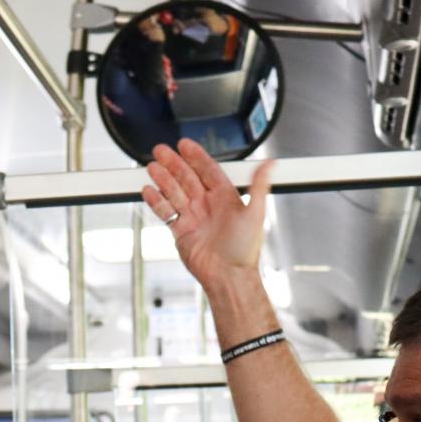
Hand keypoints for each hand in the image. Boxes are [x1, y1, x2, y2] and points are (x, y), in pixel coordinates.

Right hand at [142, 140, 274, 287]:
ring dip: (163, 179)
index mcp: (225, 198)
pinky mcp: (181, 232)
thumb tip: (270, 163)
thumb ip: (259, 186)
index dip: (196, 157)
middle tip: (162, 151)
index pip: (208, 170)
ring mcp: (193, 218)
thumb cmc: (244, 250)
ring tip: (153, 167)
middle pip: (187, 178)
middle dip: (174, 164)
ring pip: (175, 193)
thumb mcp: (255, 214)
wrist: (228, 277)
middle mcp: (208, 205)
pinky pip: (166, 213)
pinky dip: (157, 202)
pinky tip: (149, 191)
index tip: (185, 144)